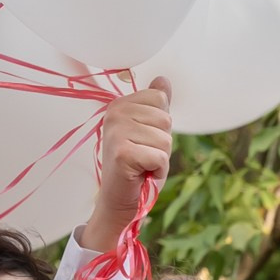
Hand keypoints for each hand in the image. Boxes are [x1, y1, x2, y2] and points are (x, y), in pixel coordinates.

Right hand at [86, 83, 172, 243]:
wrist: (119, 200)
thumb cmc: (136, 166)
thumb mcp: (149, 131)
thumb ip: (156, 106)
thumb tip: (163, 79)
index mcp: (119, 104)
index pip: (160, 99)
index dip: (160, 125)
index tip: (144, 140)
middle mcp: (114, 114)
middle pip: (165, 119)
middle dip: (162, 143)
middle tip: (143, 156)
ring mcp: (116, 132)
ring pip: (165, 139)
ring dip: (160, 158)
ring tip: (142, 165)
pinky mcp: (122, 153)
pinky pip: (160, 157)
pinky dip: (157, 171)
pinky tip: (142, 175)